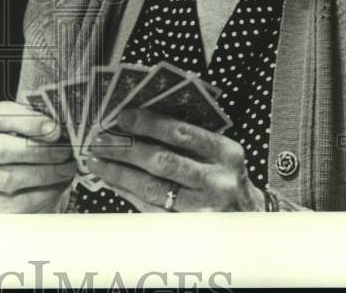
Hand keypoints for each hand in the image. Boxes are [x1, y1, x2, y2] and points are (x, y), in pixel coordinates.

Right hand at [0, 100, 75, 212]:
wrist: (21, 182)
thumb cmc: (28, 144)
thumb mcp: (31, 127)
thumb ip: (42, 121)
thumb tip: (62, 126)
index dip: (29, 122)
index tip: (55, 128)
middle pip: (0, 150)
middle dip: (37, 150)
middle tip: (64, 150)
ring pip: (10, 178)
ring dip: (46, 172)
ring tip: (68, 166)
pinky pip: (23, 199)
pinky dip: (48, 190)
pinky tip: (62, 180)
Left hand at [88, 108, 264, 211]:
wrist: (249, 219)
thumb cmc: (224, 176)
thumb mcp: (218, 152)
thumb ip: (187, 138)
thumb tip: (135, 123)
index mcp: (226, 153)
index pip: (182, 133)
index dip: (149, 123)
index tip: (122, 116)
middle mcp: (217, 181)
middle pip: (162, 161)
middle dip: (126, 149)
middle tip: (100, 140)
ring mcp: (204, 208)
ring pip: (152, 188)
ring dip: (119, 172)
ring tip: (96, 161)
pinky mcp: (189, 229)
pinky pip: (150, 208)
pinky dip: (127, 192)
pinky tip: (111, 181)